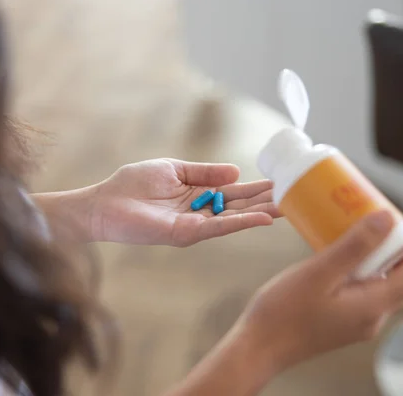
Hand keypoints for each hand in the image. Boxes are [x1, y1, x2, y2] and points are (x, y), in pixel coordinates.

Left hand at [88, 159, 279, 245]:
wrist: (106, 202)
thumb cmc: (134, 184)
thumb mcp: (175, 169)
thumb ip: (205, 172)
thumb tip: (236, 172)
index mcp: (199, 195)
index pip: (235, 192)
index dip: (257, 188)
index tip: (283, 182)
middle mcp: (202, 212)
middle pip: (241, 207)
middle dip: (267, 201)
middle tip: (297, 196)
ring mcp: (195, 225)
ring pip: (235, 219)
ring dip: (261, 213)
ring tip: (288, 207)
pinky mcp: (185, 233)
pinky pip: (218, 227)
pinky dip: (241, 223)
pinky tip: (262, 218)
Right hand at [240, 206, 402, 373]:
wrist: (259, 347)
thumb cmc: (283, 313)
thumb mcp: (318, 274)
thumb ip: (353, 247)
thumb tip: (386, 219)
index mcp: (374, 306)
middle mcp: (373, 316)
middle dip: (401, 241)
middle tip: (380, 212)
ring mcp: (359, 319)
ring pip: (383, 280)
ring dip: (379, 252)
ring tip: (359, 225)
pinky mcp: (344, 318)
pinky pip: (364, 287)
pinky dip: (361, 265)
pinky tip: (338, 250)